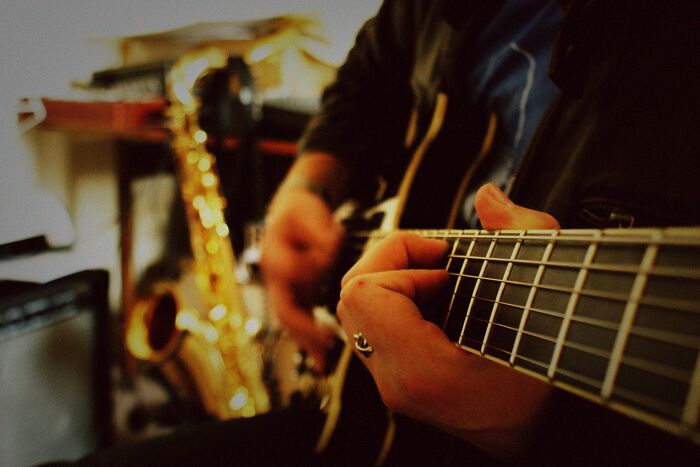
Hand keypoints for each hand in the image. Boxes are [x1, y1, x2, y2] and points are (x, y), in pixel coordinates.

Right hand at [261, 185, 341, 371]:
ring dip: (306, 342)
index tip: (331, 262)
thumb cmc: (302, 211)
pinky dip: (310, 339)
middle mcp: (273, 276)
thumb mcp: (311, 213)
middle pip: (283, 308)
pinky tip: (324, 360)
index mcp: (274, 253)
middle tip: (328, 345)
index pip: (290, 270)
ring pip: (290, 321)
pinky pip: (299, 321)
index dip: (312, 269)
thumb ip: (322, 233)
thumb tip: (331, 251)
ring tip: (324, 365)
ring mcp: (282, 288)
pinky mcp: (295, 294)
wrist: (292, 211)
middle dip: (304, 328)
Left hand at [336, 183, 557, 458]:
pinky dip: (395, 302)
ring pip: (356, 313)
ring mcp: (393, 386)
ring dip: (392, 281)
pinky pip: (371, 328)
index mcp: (424, 370)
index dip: (400, 263)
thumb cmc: (551, 378)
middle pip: (351, 298)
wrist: (544, 434)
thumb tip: (487, 199)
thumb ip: (523, 235)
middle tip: (439, 261)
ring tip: (441, 281)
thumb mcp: (549, 298)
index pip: (365, 293)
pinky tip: (438, 302)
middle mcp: (397, 382)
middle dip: (390, 263)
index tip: (446, 266)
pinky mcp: (397, 383)